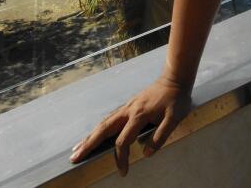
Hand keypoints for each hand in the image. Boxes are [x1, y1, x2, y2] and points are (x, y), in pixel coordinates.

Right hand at [69, 75, 192, 176]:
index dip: (121, 157)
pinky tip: (93, 135)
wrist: (174, 79)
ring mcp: (126, 107)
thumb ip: (161, 136)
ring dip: (89, 137)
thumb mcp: (174, 118)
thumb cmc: (176, 100)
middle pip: (104, 129)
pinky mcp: (128, 106)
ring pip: (103, 123)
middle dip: (88, 144)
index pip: (123, 140)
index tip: (123, 172)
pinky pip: (109, 119)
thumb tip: (146, 153)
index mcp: (138, 115)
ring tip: (76, 149)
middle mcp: (128, 110)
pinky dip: (98, 129)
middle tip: (74, 158)